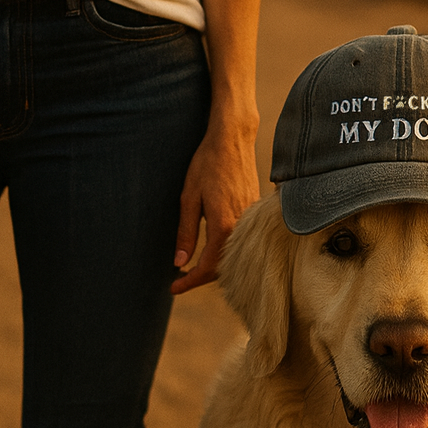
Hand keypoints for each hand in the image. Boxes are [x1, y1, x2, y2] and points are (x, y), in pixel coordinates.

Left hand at [172, 112, 259, 294]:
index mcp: (223, 225)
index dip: (189, 282)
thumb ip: (186, 233)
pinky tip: (212, 251)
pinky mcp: (254, 213)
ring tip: (193, 269)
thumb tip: (180, 263)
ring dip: (214, 267)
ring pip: (234, 256)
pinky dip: (227, 253)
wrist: (233, 139)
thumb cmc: (207, 164)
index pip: (207, 268)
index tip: (174, 288)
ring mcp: (250, 220)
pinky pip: (242, 242)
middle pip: (223, 268)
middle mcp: (241, 227)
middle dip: (202, 278)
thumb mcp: (188, 198)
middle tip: (180, 280)